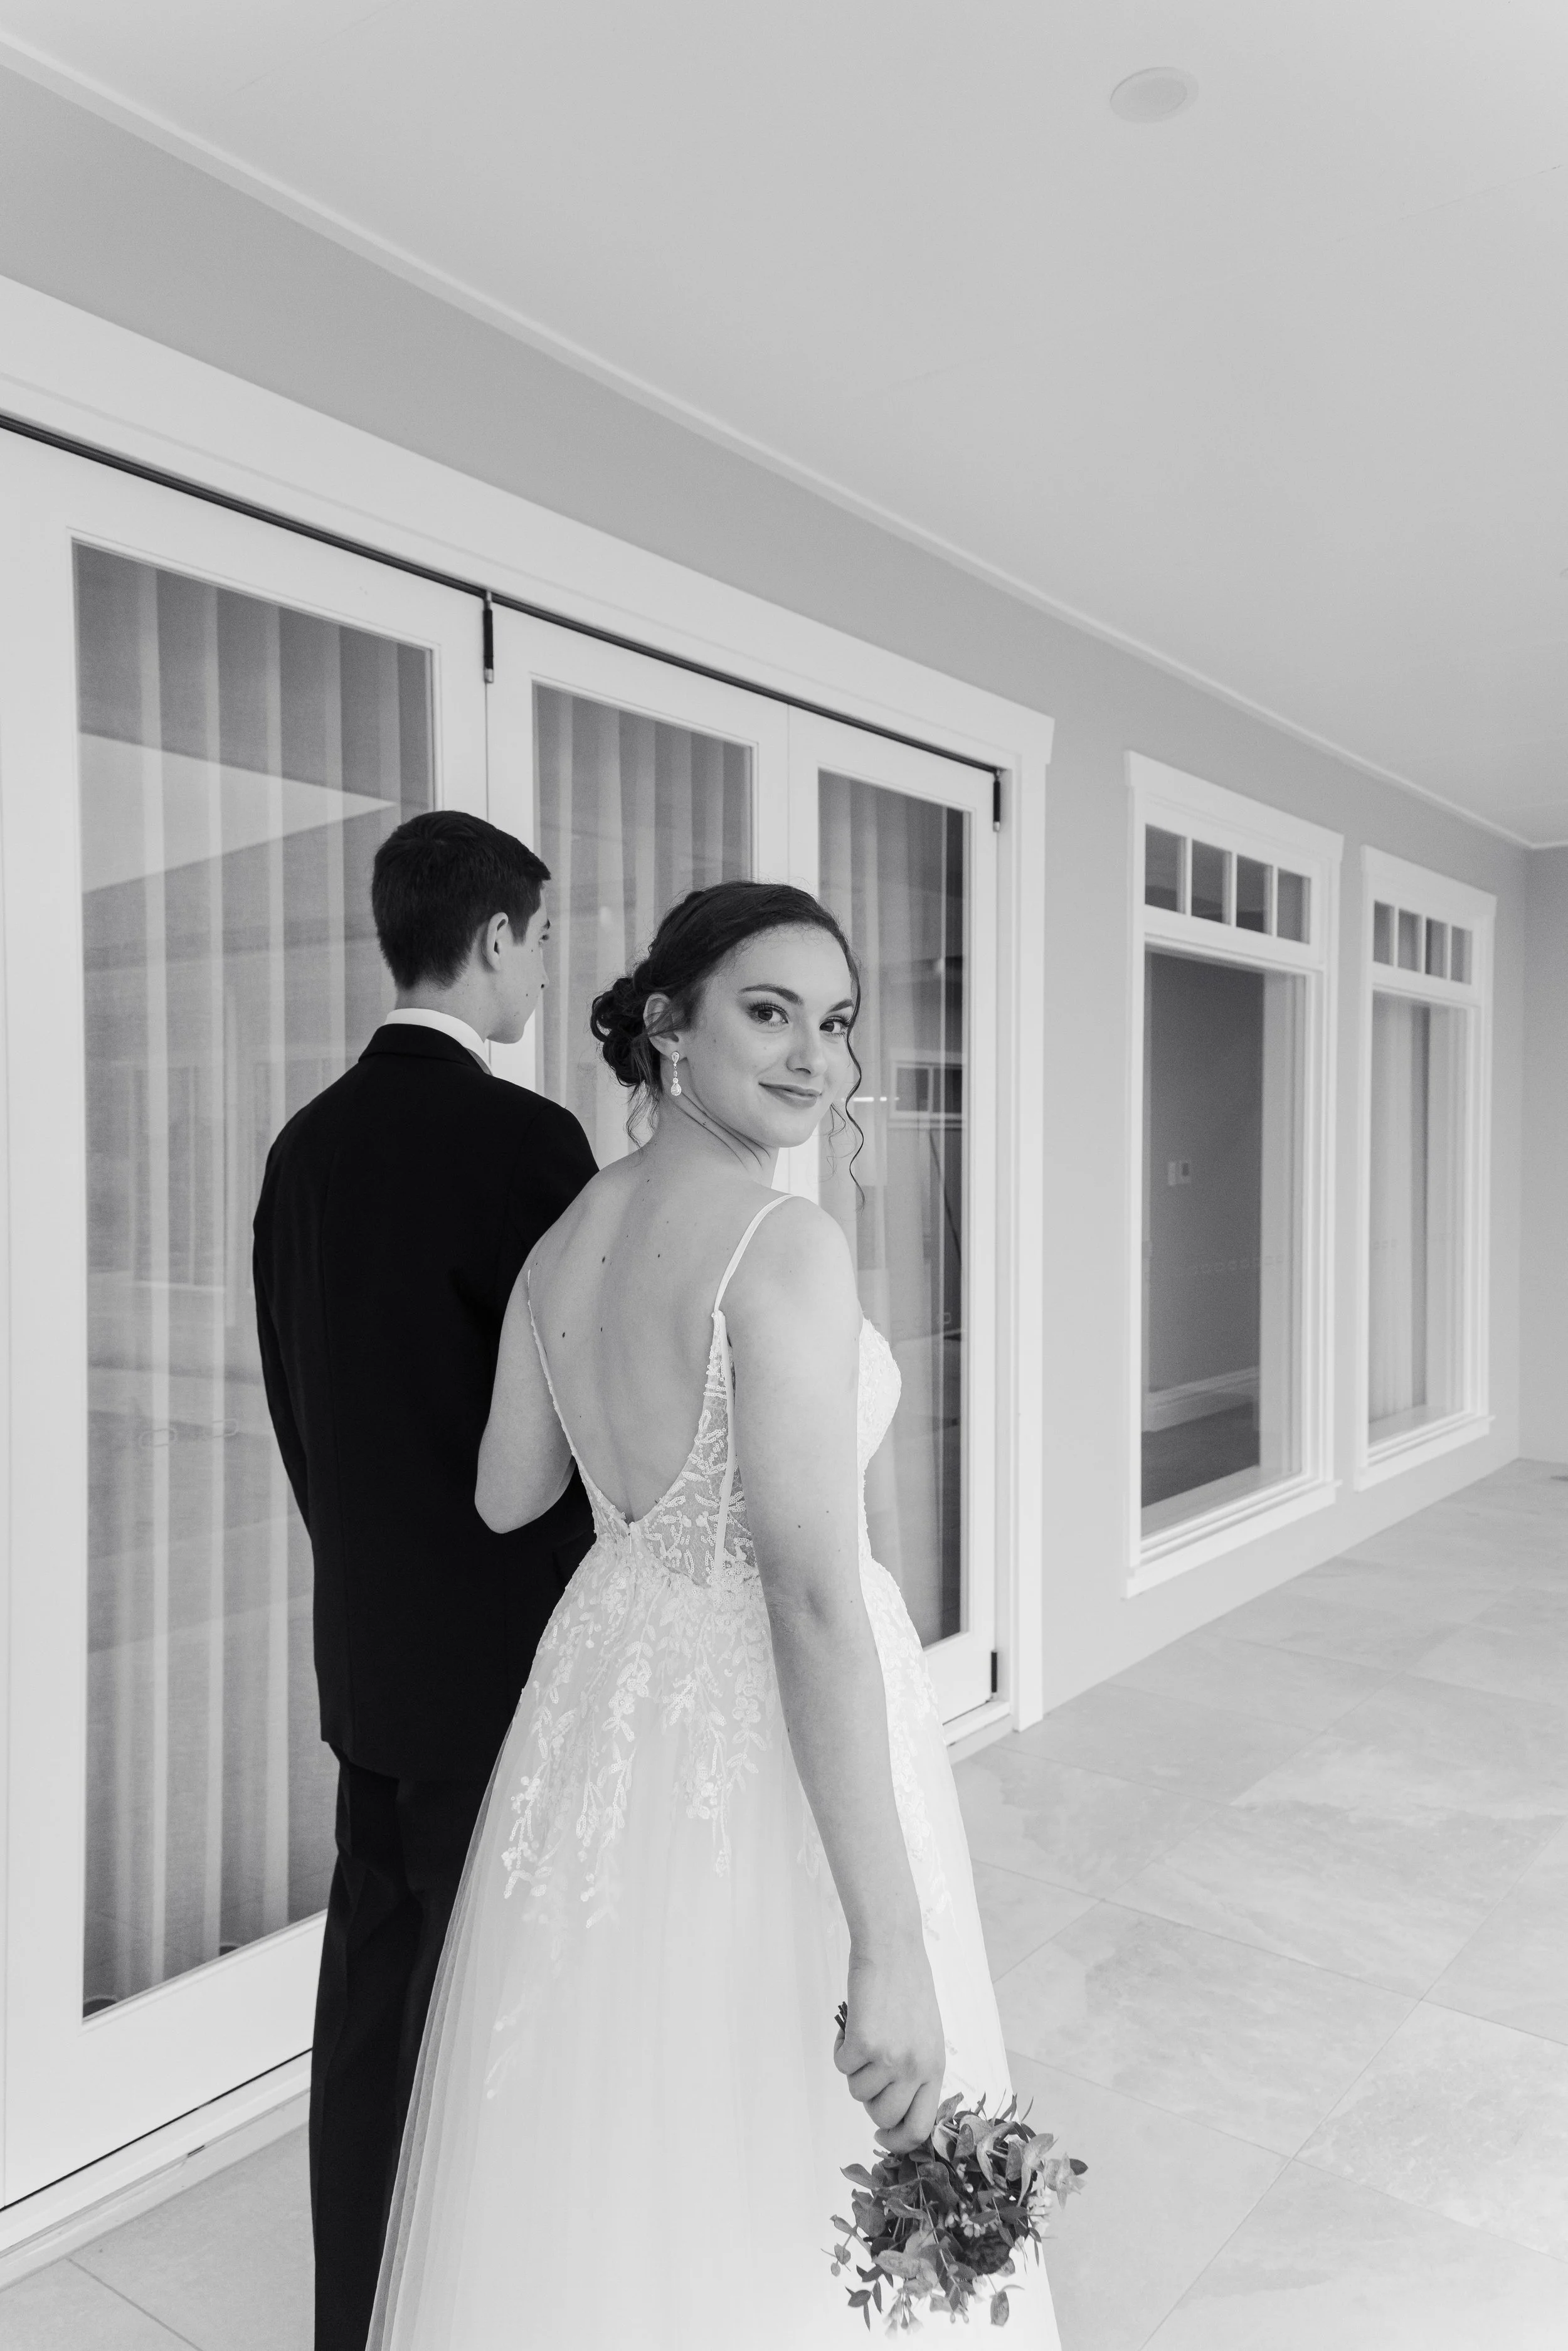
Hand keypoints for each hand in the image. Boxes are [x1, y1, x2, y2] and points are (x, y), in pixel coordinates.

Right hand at [834, 1936, 945, 2154]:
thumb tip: (893, 2104)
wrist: (892, 1949)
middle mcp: (916, 2069)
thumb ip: (915, 2070)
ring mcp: (891, 2058)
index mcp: (935, 2069)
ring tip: (864, 2036)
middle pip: (883, 2116)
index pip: (919, 2128)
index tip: (881, 2136)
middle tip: (867, 2070)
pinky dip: (840, 2047)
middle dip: (868, 2099)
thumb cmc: (907, 1986)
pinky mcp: (865, 2043)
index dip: (897, 2141)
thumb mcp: (925, 2036)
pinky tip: (853, 2024)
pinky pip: (842, 2065)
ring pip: (858, 2091)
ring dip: (854, 2068)